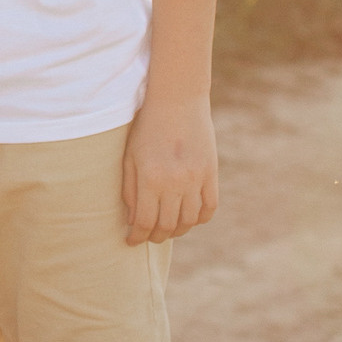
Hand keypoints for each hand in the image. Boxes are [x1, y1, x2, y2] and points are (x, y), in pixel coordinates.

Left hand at [121, 97, 217, 244]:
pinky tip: (190, 218)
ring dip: (178, 230)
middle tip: (149, 236)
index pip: (145, 222)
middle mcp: (174, 182)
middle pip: (168, 225)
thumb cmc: (147, 127)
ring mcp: (196, 179)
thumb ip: (130, 190)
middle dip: (156, 236)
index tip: (131, 241)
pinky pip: (209, 207)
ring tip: (168, 229)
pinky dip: (200, 219)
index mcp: (151, 178)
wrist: (178, 100)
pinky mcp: (211, 173)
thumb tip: (133, 220)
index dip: (137, 237)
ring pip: (190, 220)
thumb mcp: (130, 156)